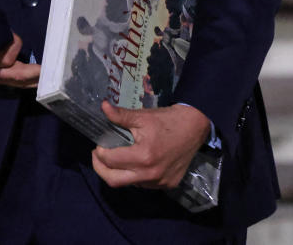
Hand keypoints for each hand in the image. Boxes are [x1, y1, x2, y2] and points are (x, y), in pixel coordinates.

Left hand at [91, 101, 209, 189]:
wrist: (194, 127)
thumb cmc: (166, 120)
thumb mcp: (142, 116)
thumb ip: (120, 115)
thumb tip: (103, 106)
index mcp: (143, 156)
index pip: (111, 161)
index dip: (100, 153)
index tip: (99, 145)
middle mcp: (150, 174)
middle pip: (114, 181)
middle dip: (101, 170)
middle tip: (98, 157)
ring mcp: (160, 182)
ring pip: (130, 184)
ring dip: (119, 173)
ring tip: (117, 159)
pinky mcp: (168, 185)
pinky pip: (144, 185)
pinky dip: (135, 176)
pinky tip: (135, 164)